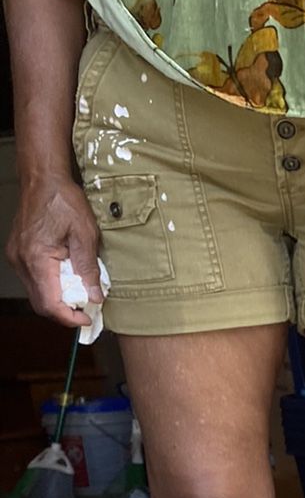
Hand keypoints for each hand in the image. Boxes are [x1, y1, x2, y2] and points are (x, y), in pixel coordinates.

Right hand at [6, 171, 102, 328]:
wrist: (43, 179)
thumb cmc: (62, 200)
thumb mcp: (85, 235)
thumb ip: (89, 269)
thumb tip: (95, 296)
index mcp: (37, 258)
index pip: (50, 304)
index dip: (69, 318)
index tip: (87, 318)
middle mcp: (21, 261)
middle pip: (41, 304)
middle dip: (65, 312)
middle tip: (86, 309)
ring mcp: (17, 258)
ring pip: (37, 294)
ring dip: (58, 299)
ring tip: (80, 292)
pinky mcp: (19, 253)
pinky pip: (34, 280)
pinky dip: (52, 286)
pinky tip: (68, 278)